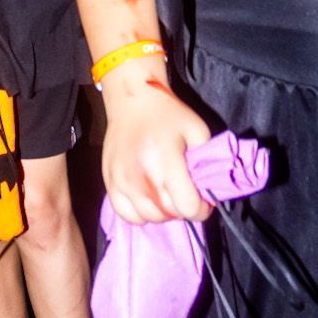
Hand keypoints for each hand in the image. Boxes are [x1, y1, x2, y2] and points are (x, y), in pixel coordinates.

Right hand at [101, 60, 212, 223]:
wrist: (133, 100)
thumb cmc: (169, 114)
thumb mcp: (198, 130)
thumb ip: (207, 162)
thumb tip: (208, 190)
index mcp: (165, 161)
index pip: (187, 206)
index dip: (201, 209)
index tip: (204, 201)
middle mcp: (141, 176)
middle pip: (169, 214)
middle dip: (183, 209)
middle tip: (186, 194)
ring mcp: (122, 181)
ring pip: (149, 217)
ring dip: (164, 212)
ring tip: (168, 194)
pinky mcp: (109, 182)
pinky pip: (127, 215)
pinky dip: (141, 213)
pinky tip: (149, 199)